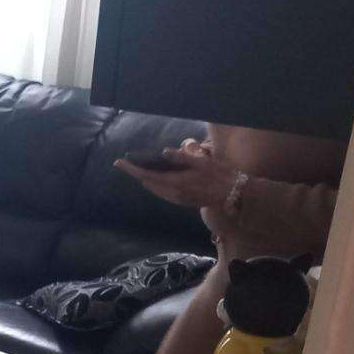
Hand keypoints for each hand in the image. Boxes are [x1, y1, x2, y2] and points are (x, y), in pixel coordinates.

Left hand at [114, 139, 241, 209]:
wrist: (234, 196)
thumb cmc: (221, 175)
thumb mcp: (202, 162)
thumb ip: (182, 158)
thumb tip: (163, 152)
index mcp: (176, 182)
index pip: (147, 175)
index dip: (131, 168)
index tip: (118, 162)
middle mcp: (173, 193)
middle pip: (148, 182)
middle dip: (137, 172)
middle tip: (128, 162)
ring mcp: (178, 199)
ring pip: (155, 189)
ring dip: (147, 179)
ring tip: (141, 168)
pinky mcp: (183, 201)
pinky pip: (163, 193)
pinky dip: (157, 184)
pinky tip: (159, 177)